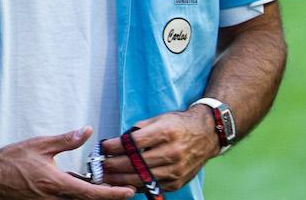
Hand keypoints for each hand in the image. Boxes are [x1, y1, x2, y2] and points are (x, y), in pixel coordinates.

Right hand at [0, 127, 135, 199]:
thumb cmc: (8, 161)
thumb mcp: (40, 144)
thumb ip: (66, 140)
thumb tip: (86, 131)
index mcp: (57, 185)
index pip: (92, 194)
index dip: (114, 194)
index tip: (128, 192)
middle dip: (105, 197)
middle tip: (119, 189)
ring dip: (87, 196)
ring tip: (96, 186)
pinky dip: (72, 196)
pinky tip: (73, 187)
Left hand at [99, 106, 218, 192]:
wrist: (207, 135)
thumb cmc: (179, 125)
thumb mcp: (159, 119)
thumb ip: (138, 131)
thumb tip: (116, 142)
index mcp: (165, 133)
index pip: (133, 143)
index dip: (114, 146)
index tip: (102, 147)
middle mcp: (172, 152)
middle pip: (135, 162)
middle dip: (113, 164)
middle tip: (99, 164)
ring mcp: (175, 169)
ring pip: (141, 177)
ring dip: (120, 179)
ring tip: (105, 177)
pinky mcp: (177, 182)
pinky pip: (152, 186)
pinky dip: (135, 185)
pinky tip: (123, 183)